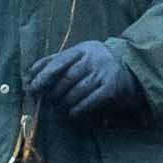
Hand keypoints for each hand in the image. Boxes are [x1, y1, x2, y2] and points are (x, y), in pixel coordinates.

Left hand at [27, 38, 145, 121]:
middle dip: (53, 93)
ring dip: (64, 103)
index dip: (43, 76)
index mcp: (83, 49)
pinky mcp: (112, 88)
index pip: (58, 62)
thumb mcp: (79, 56)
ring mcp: (104, 73)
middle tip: (46, 102)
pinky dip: (78, 109)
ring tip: (58, 109)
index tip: (32, 88)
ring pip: (77, 91)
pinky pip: (90, 101)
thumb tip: (31, 73)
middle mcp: (94, 59)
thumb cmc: (97, 65)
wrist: (132, 70)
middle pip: (66, 78)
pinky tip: (72, 113)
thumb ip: (56, 61)